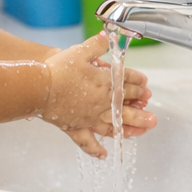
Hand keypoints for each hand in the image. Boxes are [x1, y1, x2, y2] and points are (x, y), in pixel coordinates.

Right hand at [42, 33, 155, 157]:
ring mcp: (89, 117)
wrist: (38, 87)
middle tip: (153, 118)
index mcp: (104, 84)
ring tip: (140, 134)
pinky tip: (103, 155)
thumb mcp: (79, 52)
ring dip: (129, 131)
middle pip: (125, 108)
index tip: (145, 85)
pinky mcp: (75, 127)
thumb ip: (97, 45)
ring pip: (113, 127)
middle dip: (141, 111)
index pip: (126, 83)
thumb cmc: (58, 69)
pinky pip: (86, 141)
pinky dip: (95, 149)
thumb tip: (108, 36)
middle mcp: (101, 103)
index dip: (138, 82)